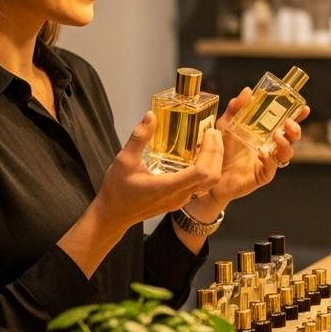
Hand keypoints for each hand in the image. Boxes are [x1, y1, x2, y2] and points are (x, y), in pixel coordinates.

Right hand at [93, 112, 223, 231]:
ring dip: (215, 163)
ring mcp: (181, 201)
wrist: (112, 215)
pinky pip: (201, 187)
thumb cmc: (117, 190)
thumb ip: (139, 138)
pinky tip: (198, 157)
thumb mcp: (124, 160)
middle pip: (212, 177)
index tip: (208, 133)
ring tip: (209, 142)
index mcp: (169, 187)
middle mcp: (180, 196)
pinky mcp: (179, 202)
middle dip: (217, 153)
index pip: (202, 172)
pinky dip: (207, 170)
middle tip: (213, 133)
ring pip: (209, 184)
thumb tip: (150, 115)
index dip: (211, 151)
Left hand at [204, 88, 309, 208]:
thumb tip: (248, 91)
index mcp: (265, 133)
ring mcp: (268, 161)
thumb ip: (236, 108)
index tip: (304, 108)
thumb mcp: (226, 124)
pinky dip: (271, 161)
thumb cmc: (220, 150)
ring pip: (286, 154)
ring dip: (286, 144)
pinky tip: (264, 154)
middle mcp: (270, 147)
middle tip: (288, 123)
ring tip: (277, 137)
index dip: (297, 116)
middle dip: (295, 130)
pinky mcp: (262, 175)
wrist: (210, 173)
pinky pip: (272, 169)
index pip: (286, 123)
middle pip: (292, 138)